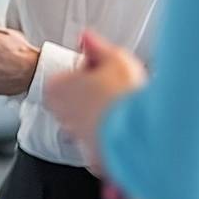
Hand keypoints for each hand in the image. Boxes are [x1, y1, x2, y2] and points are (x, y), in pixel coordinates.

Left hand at [44, 31, 145, 161]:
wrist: (143, 137)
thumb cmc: (124, 98)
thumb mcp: (114, 58)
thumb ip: (96, 45)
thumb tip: (86, 37)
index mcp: (55, 89)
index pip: (72, 73)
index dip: (95, 70)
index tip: (107, 70)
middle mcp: (61, 116)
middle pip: (80, 98)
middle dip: (99, 93)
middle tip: (120, 88)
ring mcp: (78, 139)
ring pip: (93, 122)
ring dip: (109, 115)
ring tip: (129, 109)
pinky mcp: (96, 160)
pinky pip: (107, 143)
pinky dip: (118, 137)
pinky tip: (132, 129)